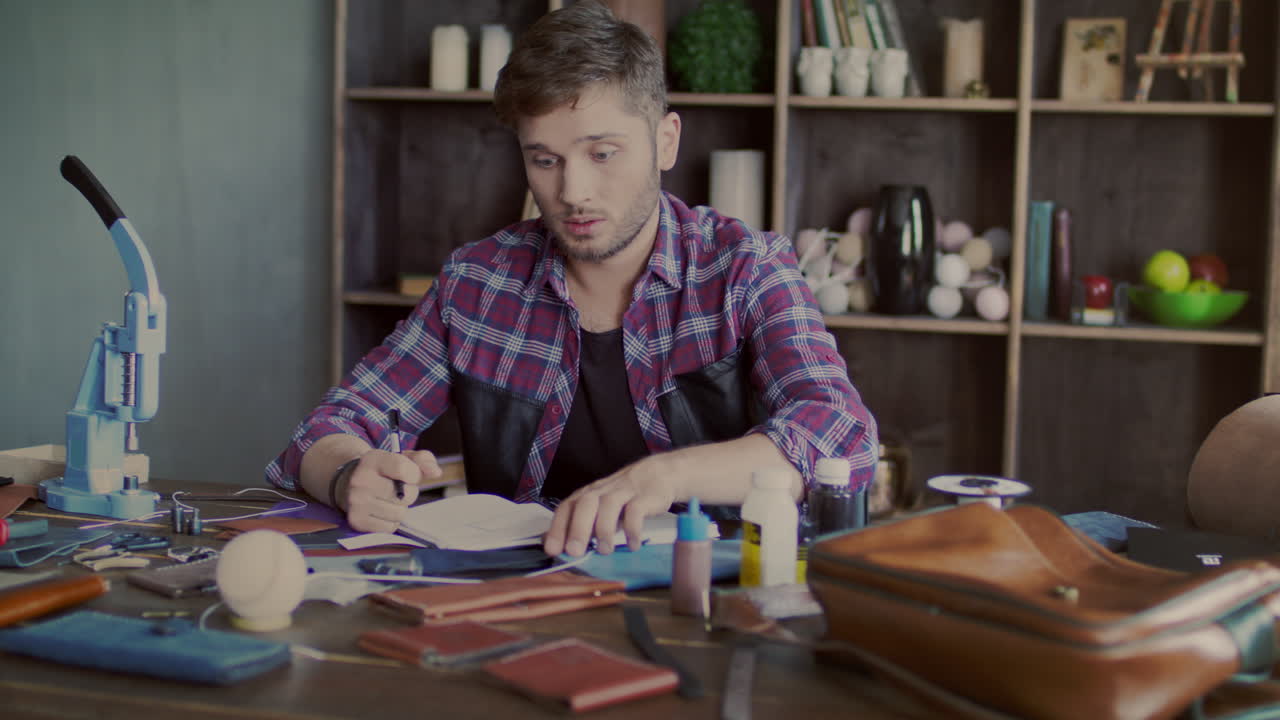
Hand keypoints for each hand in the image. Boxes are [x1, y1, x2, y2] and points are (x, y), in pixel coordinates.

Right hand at [343, 449, 441, 532]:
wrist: (348, 483)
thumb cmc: (383, 471)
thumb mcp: (401, 457)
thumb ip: (422, 460)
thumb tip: (435, 472)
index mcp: (373, 460)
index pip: (404, 469)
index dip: (414, 475)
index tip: (409, 475)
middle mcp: (360, 480)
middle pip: (405, 495)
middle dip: (408, 493)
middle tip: (396, 489)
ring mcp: (356, 502)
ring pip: (399, 513)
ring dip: (399, 509)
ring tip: (388, 499)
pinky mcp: (356, 521)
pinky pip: (389, 527)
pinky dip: (390, 521)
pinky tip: (380, 511)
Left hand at [543, 455, 679, 556]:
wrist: (659, 474)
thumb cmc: (625, 496)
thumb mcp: (601, 509)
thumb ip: (584, 525)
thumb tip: (560, 546)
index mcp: (587, 495)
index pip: (567, 508)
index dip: (557, 528)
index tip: (552, 549)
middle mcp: (602, 491)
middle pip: (585, 504)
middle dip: (577, 529)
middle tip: (575, 551)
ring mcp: (624, 492)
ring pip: (609, 505)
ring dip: (604, 530)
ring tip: (605, 550)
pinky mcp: (645, 496)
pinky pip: (636, 511)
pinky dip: (633, 529)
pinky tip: (632, 544)